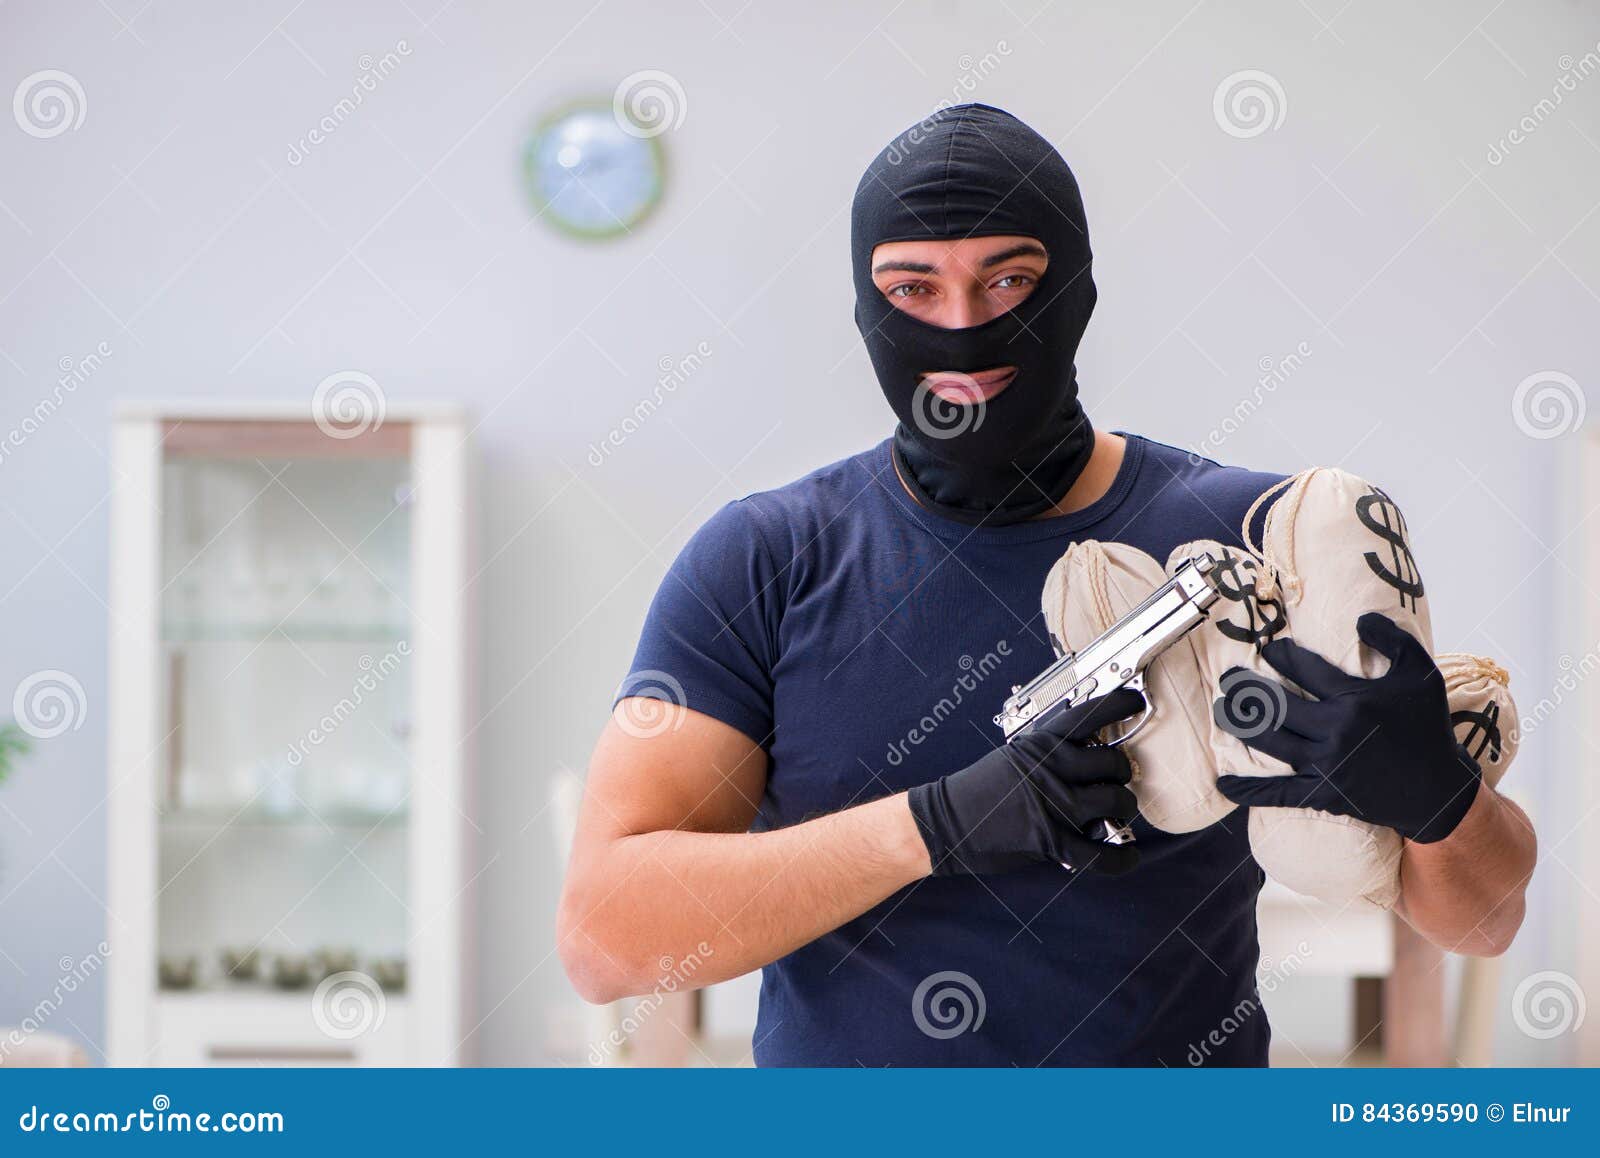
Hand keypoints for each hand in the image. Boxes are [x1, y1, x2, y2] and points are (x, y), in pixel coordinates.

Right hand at [906, 690, 1142, 876]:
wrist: (945, 823)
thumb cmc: (979, 790)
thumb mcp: (1014, 756)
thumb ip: (1051, 752)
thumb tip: (1092, 753)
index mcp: (1041, 743)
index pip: (1090, 713)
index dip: (1121, 704)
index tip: (1136, 703)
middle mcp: (1051, 768)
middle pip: (1114, 763)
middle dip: (1123, 774)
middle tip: (1117, 780)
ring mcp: (1053, 804)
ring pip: (1116, 802)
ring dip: (1124, 808)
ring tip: (1118, 811)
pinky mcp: (1051, 841)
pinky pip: (1101, 854)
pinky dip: (1121, 860)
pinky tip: (1129, 857)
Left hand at [1213, 612, 1481, 843]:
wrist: (1437, 789)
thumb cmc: (1428, 727)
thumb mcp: (1421, 674)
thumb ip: (1393, 639)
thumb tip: (1359, 619)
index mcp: (1355, 698)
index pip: (1305, 669)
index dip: (1281, 656)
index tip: (1268, 649)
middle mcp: (1337, 729)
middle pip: (1278, 706)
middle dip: (1247, 689)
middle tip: (1228, 678)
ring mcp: (1328, 764)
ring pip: (1272, 742)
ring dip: (1241, 726)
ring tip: (1220, 711)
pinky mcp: (1325, 794)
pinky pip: (1280, 792)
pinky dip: (1249, 790)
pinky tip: (1223, 784)